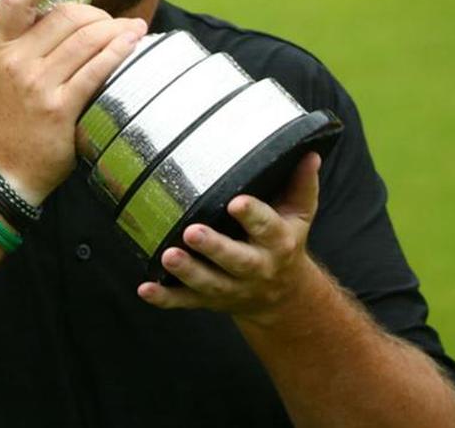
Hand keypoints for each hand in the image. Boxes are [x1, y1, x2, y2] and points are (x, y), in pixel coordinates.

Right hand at [0, 0, 146, 203]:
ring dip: (117, 30)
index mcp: (2, 46)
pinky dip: (119, 51)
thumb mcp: (11, 70)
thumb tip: (83, 13)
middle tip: (114, 24)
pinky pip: (96, 70)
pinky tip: (133, 44)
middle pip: (67, 16)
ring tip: (135, 30)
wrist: (9, 166)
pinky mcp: (58, 108)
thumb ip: (35, 41)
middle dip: (98, 14)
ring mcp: (36, 85)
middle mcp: (16, 61)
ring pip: (86, 39)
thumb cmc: (18, 114)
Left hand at [137, 152, 322, 327]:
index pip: (267, 227)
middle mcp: (256, 268)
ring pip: (209, 283)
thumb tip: (309, 152)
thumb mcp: (299, 216)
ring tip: (168, 255)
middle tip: (193, 231)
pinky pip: (185, 301)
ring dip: (187, 271)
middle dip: (214, 247)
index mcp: (278, 242)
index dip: (253, 215)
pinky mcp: (209, 300)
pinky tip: (145, 289)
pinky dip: (164, 298)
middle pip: (236, 260)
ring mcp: (231, 288)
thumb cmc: (284, 243)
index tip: (236, 202)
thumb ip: (301, 185)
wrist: (282, 297)